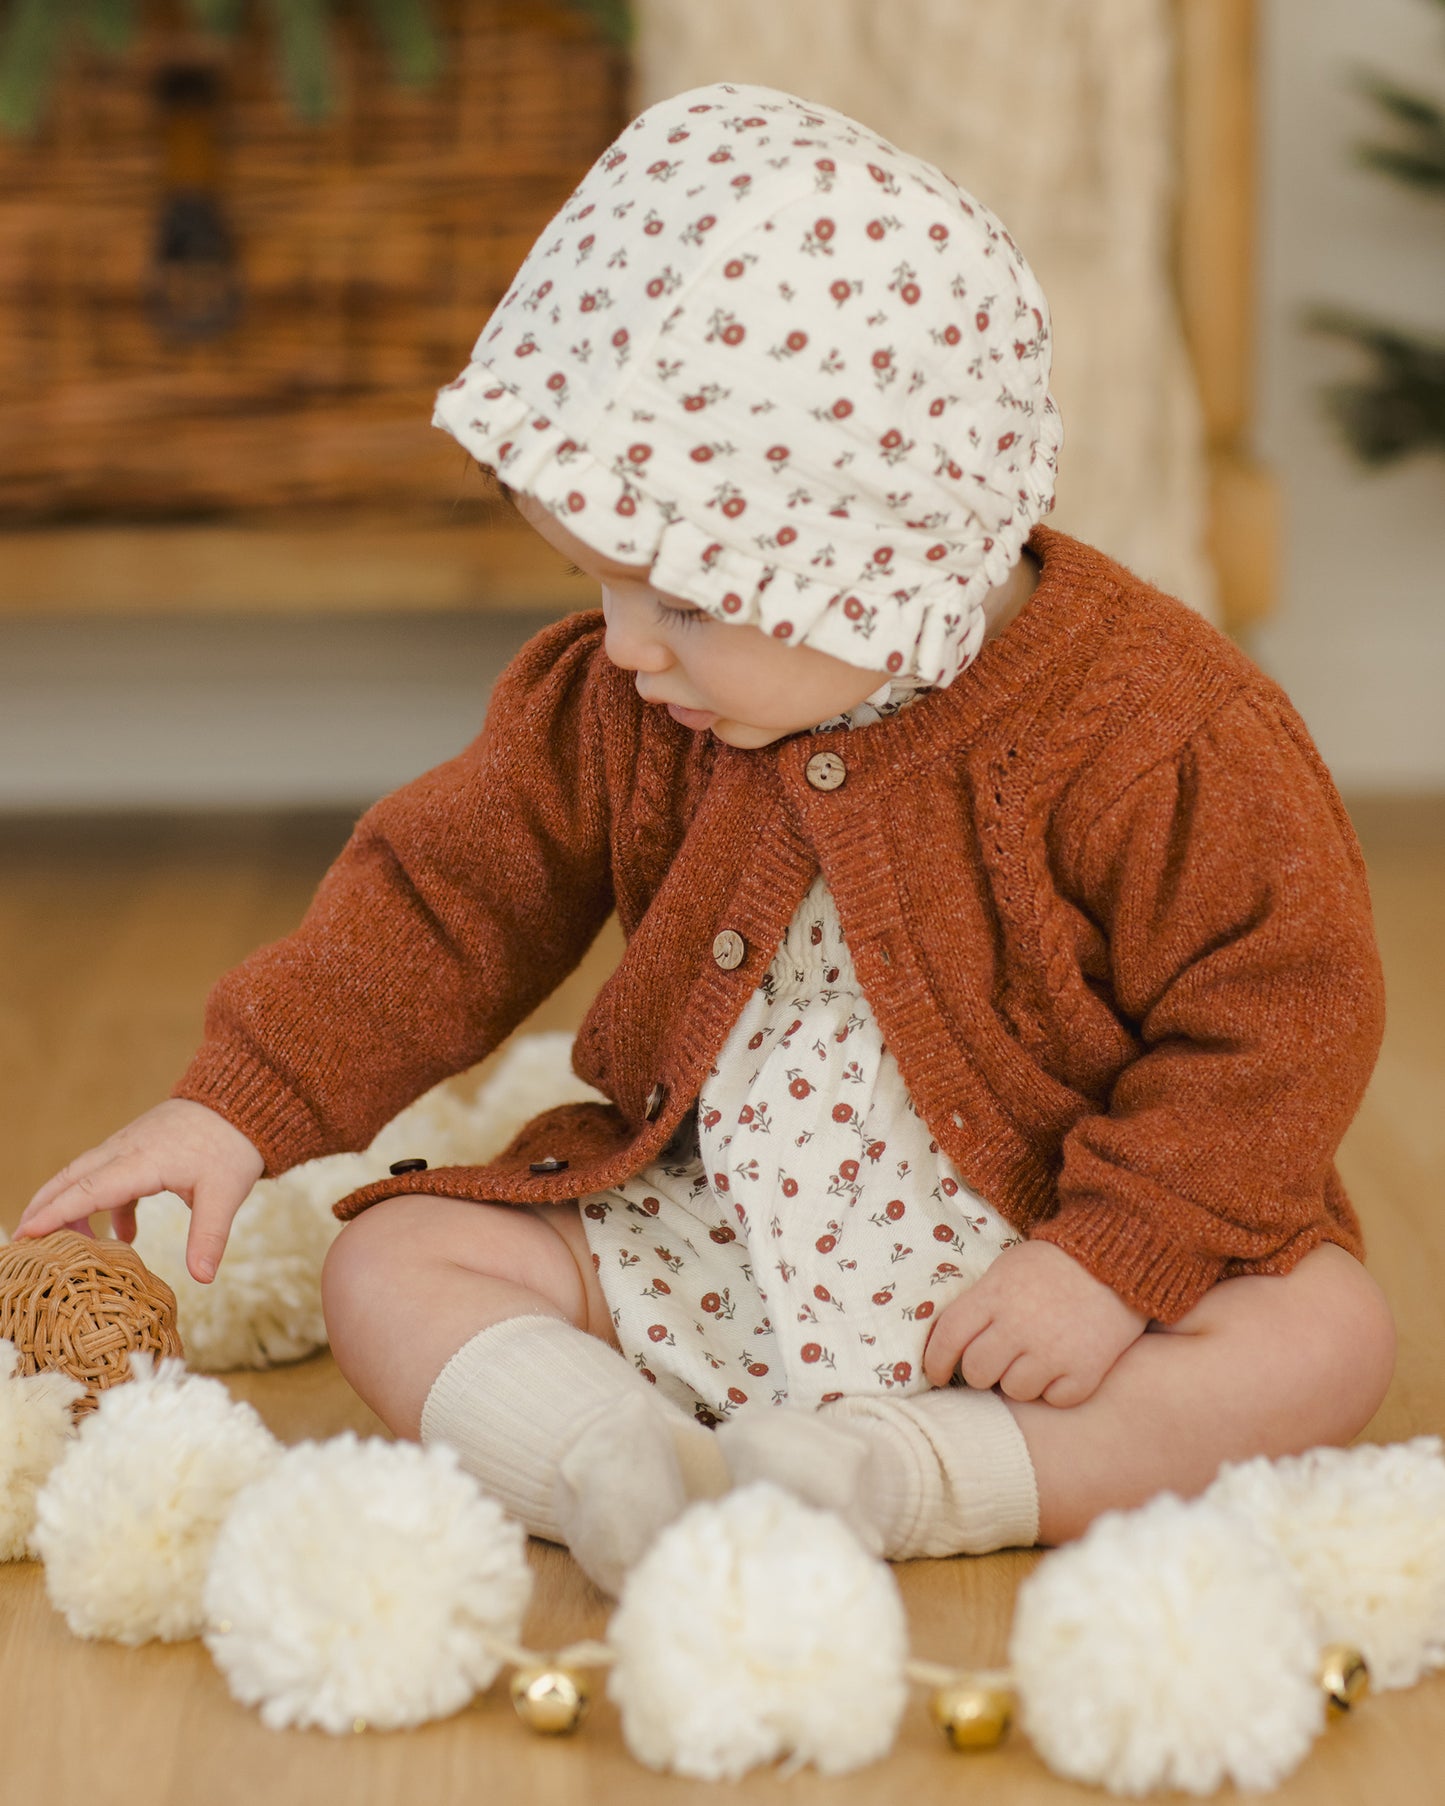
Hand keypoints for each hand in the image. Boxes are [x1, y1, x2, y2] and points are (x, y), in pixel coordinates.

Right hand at [16, 1100, 263, 1284]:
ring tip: (64, 1245)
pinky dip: (105, 1205)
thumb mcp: (226, 1193)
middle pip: (72, 1178)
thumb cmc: (233, 1143)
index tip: (26, 1233)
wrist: (243, 1100)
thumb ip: (209, 1235)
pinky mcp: (140, 1147)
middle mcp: (127, 1149)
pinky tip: (124, 1237)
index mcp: (143, 1161)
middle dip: (43, 1207)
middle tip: (21, 1240)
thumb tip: (203, 1278)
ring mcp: (131, 1145)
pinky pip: (109, 1176)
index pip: (89, 1190)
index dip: (57, 1213)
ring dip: (69, 1205)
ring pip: (86, 1175)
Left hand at [922, 1239, 1148, 1406]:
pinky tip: (1064, 1365)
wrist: (1119, 1258)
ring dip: (1020, 1379)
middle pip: (977, 1372)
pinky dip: (1057, 1388)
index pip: (948, 1338)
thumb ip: (980, 1303)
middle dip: (981, 1370)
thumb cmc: (1055, 1264)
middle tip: (996, 1360)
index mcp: (994, 1295)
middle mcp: (1019, 1326)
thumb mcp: (1007, 1269)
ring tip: (1036, 1356)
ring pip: (1014, 1390)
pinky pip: (1054, 1399)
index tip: (938, 1373)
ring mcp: (1053, 1351)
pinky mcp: (1086, 1371)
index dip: (935, 1361)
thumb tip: (946, 1340)